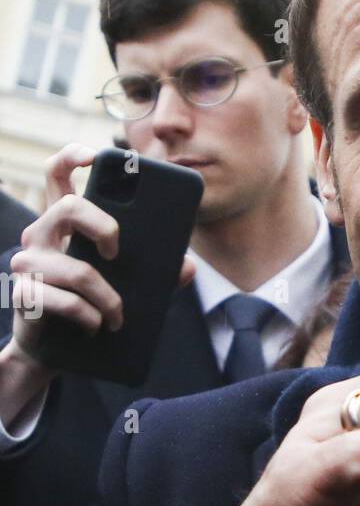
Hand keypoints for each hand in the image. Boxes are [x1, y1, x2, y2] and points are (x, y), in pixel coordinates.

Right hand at [5, 144, 194, 368]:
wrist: (54, 350)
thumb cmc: (89, 305)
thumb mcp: (125, 283)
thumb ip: (155, 271)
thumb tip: (187, 266)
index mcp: (64, 223)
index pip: (58, 174)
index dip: (72, 156)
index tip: (94, 155)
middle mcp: (41, 235)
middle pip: (69, 206)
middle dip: (105, 227)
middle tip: (118, 253)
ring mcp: (29, 264)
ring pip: (79, 270)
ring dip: (109, 299)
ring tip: (118, 318)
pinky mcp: (26, 295)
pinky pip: (67, 302)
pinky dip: (90, 318)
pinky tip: (96, 327)